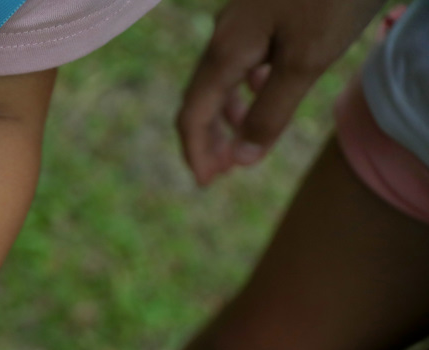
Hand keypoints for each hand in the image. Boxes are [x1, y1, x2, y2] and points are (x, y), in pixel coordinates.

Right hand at [177, 0, 383, 184]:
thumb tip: (242, 159)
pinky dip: (244, 86)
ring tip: (245, 138)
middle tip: (222, 171)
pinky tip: (266, 87)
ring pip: (219, 77)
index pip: (192, 116)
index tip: (206, 184)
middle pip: (200, 97)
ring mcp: (241, 19)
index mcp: (226, 51)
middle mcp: (224, 34)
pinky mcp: (262, 9)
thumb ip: (272, 112)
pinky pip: (239, 56)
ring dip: (226, 114)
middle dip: (208, 138)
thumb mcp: (307, 61)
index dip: (196, 153)